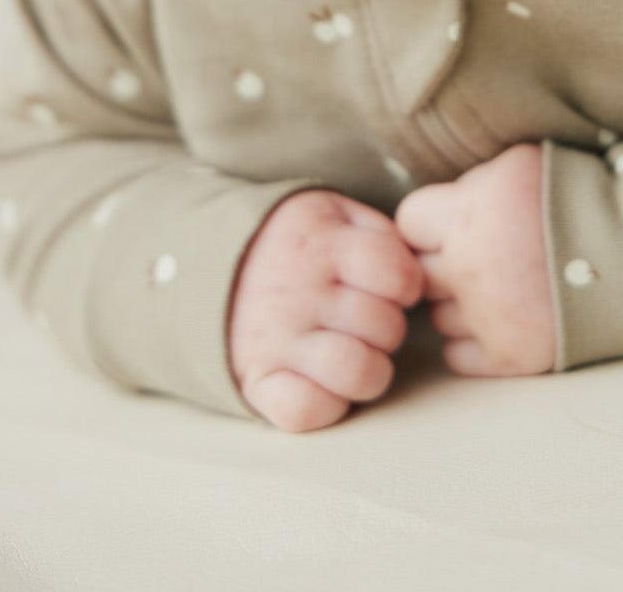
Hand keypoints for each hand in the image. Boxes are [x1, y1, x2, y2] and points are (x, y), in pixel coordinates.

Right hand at [226, 189, 423, 432]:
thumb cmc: (292, 242)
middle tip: (366, 320)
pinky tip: (326, 384)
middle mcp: (299, 293)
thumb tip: (418, 265)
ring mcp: (277, 340)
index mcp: (321, 245)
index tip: (392, 286)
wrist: (204, 263)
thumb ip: (377, 230)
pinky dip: (328, 405)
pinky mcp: (257, 381)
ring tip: (355, 353)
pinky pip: (309, 411)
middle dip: (388, 328)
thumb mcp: (330, 211)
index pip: (399, 275)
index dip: (408, 285)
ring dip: (370, 371)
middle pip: (386, 327)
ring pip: (359, 373)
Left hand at [394, 143, 555, 376]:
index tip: (454, 224)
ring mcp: (488, 316)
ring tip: (499, 288)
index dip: (430, 222)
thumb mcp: (520, 166)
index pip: (409, 221)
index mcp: (470, 212)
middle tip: (475, 259)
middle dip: (440, 265)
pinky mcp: (510, 356)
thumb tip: (432, 209)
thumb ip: (470, 186)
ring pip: (436, 317)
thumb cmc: (580, 197)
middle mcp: (469, 266)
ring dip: (458, 305)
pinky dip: (473, 343)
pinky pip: (458, 356)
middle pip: (417, 273)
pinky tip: (503, 319)